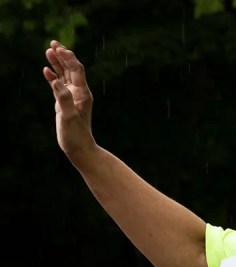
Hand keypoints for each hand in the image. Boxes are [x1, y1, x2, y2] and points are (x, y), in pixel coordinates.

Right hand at [43, 40, 97, 164]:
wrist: (80, 149)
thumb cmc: (76, 135)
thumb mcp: (69, 117)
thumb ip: (63, 98)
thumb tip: (56, 82)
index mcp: (83, 94)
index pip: (77, 70)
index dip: (68, 58)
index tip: (58, 48)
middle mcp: (80, 93)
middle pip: (72, 69)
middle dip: (63, 56)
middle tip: (53, 43)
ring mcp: (73, 98)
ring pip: (65, 76)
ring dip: (57, 63)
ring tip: (48, 51)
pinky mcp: (66, 103)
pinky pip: (60, 86)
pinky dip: (54, 76)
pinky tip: (46, 70)